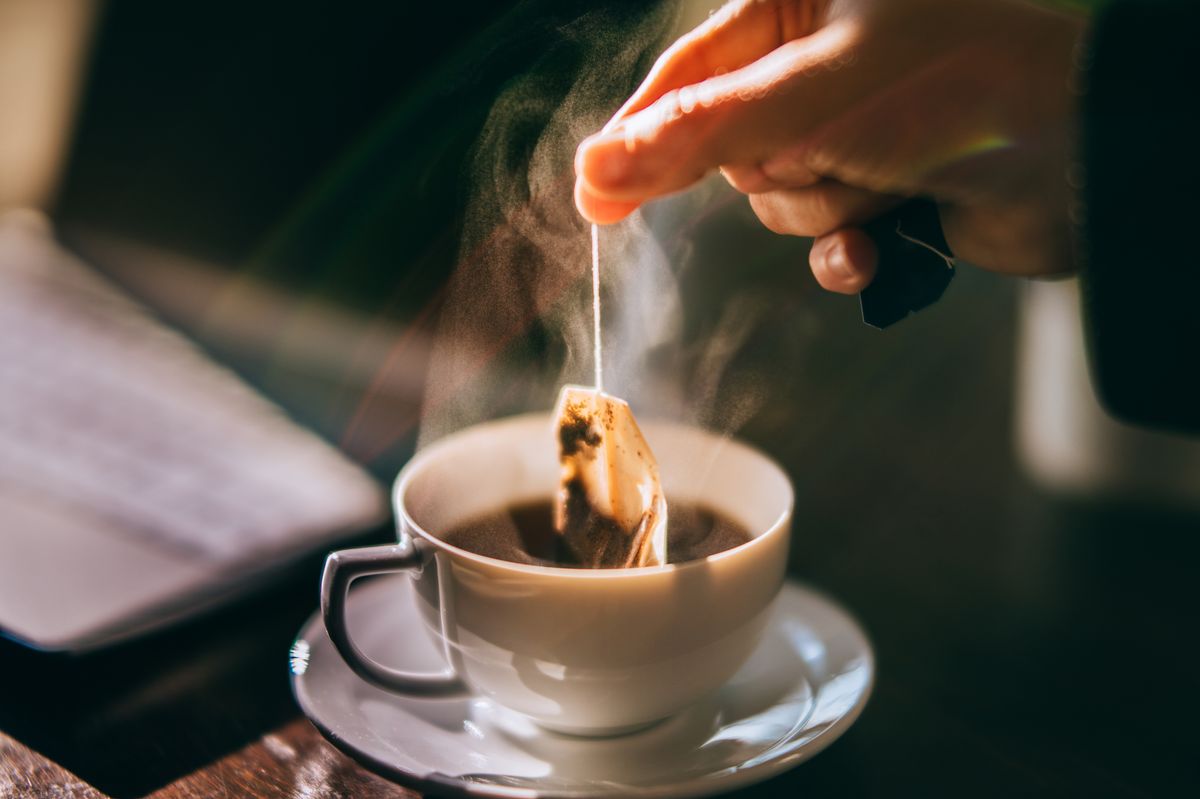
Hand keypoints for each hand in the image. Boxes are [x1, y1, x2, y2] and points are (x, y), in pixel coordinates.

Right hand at [574, 0, 1085, 292]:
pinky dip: (845, 249)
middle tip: (820, 156)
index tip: (592, 194)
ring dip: (821, 205)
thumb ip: (698, 134)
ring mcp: (852, 125)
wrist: (1086, 156)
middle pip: (726, 145)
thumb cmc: (961, 86)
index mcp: (802, 2)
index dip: (638, 135)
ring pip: (772, 195)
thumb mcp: (813, 97)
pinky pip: (820, 235)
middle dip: (772, 168)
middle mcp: (822, 61)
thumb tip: (597, 167)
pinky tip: (877, 247)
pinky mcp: (881, 185)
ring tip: (883, 181)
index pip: (689, 72)